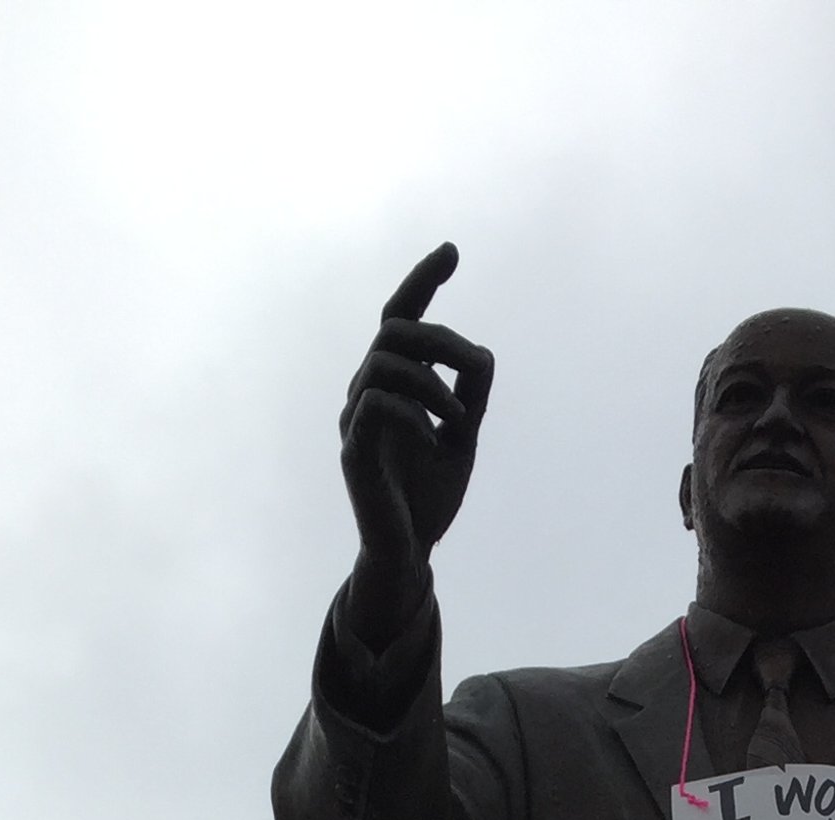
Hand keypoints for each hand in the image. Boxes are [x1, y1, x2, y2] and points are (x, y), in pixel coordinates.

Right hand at [339, 243, 493, 645]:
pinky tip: (435, 440)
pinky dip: (414, 414)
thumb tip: (482, 355)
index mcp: (392, 382)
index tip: (453, 251)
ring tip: (461, 420)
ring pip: (386, 361)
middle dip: (443, 339)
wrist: (409, 552)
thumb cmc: (431, 496)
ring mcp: (355, 417)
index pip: (401, 316)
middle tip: (477, 371)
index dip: (423, 279)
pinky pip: (377, 405)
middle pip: (396, 329)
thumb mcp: (463, 437)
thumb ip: (471, 397)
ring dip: (434, 383)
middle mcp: (366, 389)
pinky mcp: (353, 449)